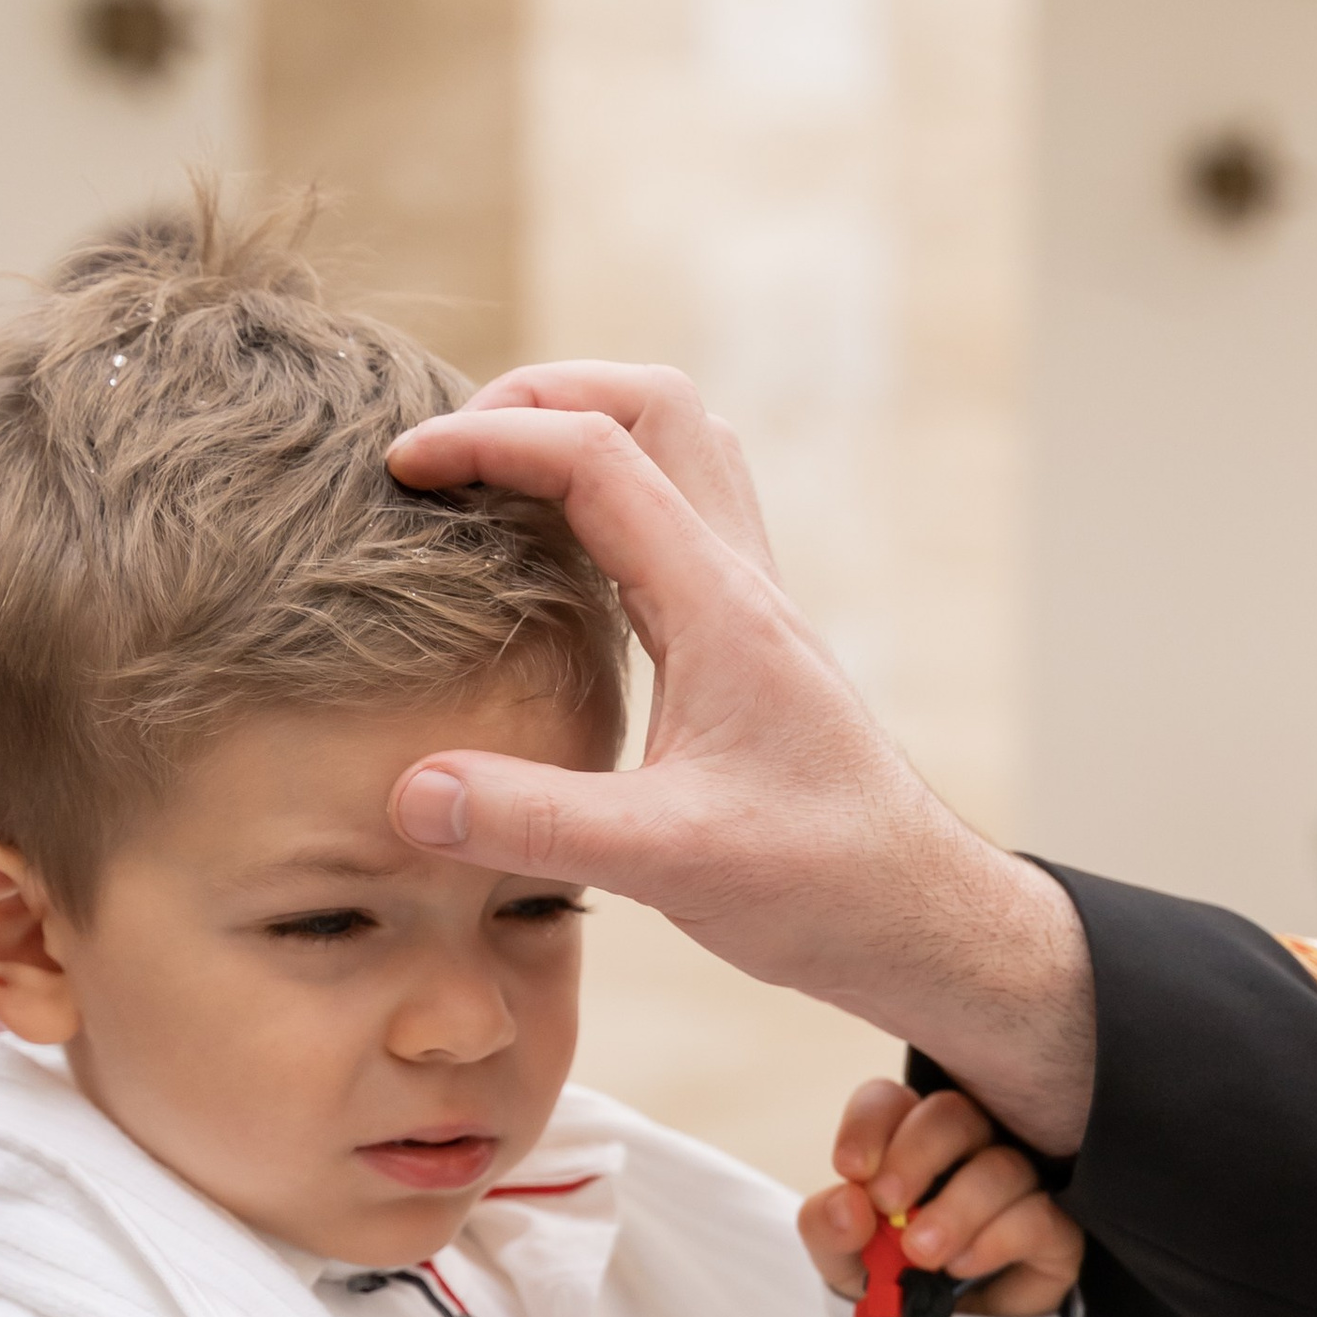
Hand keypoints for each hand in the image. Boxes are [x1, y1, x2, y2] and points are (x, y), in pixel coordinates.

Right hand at [377, 365, 1096, 1148]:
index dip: (488, 438)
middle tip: (450, 456)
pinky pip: (677, 525)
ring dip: (583, 437)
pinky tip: (550, 573)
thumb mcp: (670, 866)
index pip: (598, 457)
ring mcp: (750, 610)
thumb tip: (408, 794)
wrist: (918, 919)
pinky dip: (606, 507)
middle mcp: (742, 585)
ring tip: (489, 489)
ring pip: (677, 455)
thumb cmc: (821, 888)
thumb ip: (540, 826)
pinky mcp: (747, 647)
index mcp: (721, 608)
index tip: (399, 468)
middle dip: (543, 398)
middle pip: (654, 407)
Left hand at [801, 1079, 1083, 1316]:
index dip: (870, 1124)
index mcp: (907, 1142)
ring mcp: (1017, 1187)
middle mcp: (968, 1150)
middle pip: (953, 1114)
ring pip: (1002, 1165)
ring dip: (956, 1208)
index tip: (851, 1168)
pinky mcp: (1053, 1232)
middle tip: (889, 1203)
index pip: (891, 1102)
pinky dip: (998, 1238)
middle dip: (916, 1153)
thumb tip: (848, 1204)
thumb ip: (827, 1227)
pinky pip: (1040, 1215)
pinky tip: (964, 1267)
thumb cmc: (889, 1281)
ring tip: (923, 1254)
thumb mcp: (840, 1260)